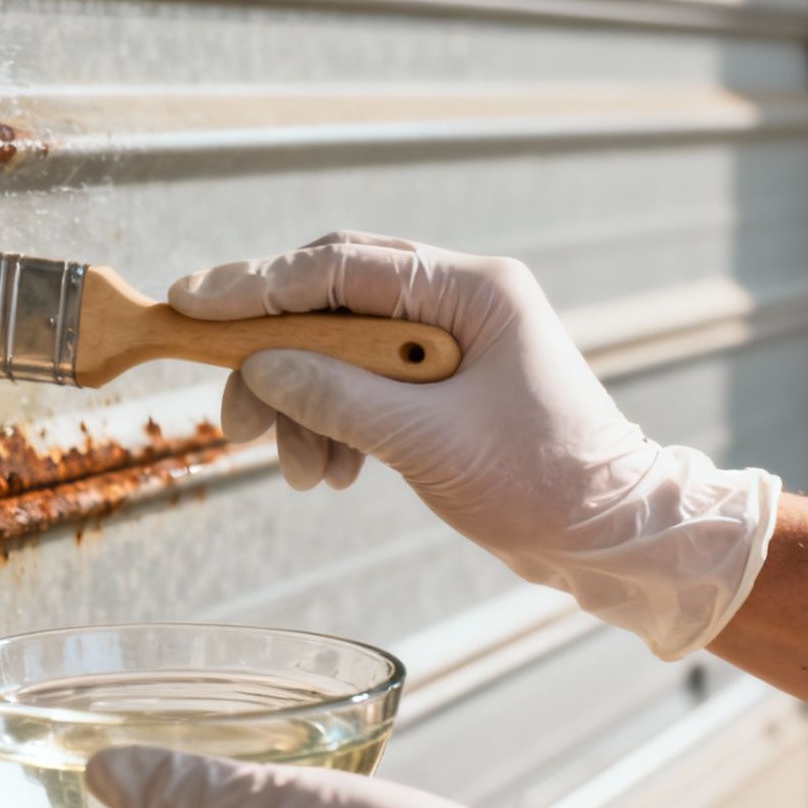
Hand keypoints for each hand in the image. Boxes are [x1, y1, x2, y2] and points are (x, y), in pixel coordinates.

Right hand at [170, 233, 779, 658]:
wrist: (615, 540)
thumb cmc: (544, 485)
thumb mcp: (427, 442)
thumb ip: (335, 396)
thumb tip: (257, 367)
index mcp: (471, 290)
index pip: (339, 267)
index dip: (256, 285)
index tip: (191, 301)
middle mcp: (459, 300)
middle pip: (330, 303)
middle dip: (274, 362)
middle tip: (231, 419)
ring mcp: (450, 339)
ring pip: (337, 350)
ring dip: (303, 409)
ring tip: (302, 473)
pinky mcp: (441, 381)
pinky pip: (360, 384)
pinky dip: (333, 426)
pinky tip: (333, 471)